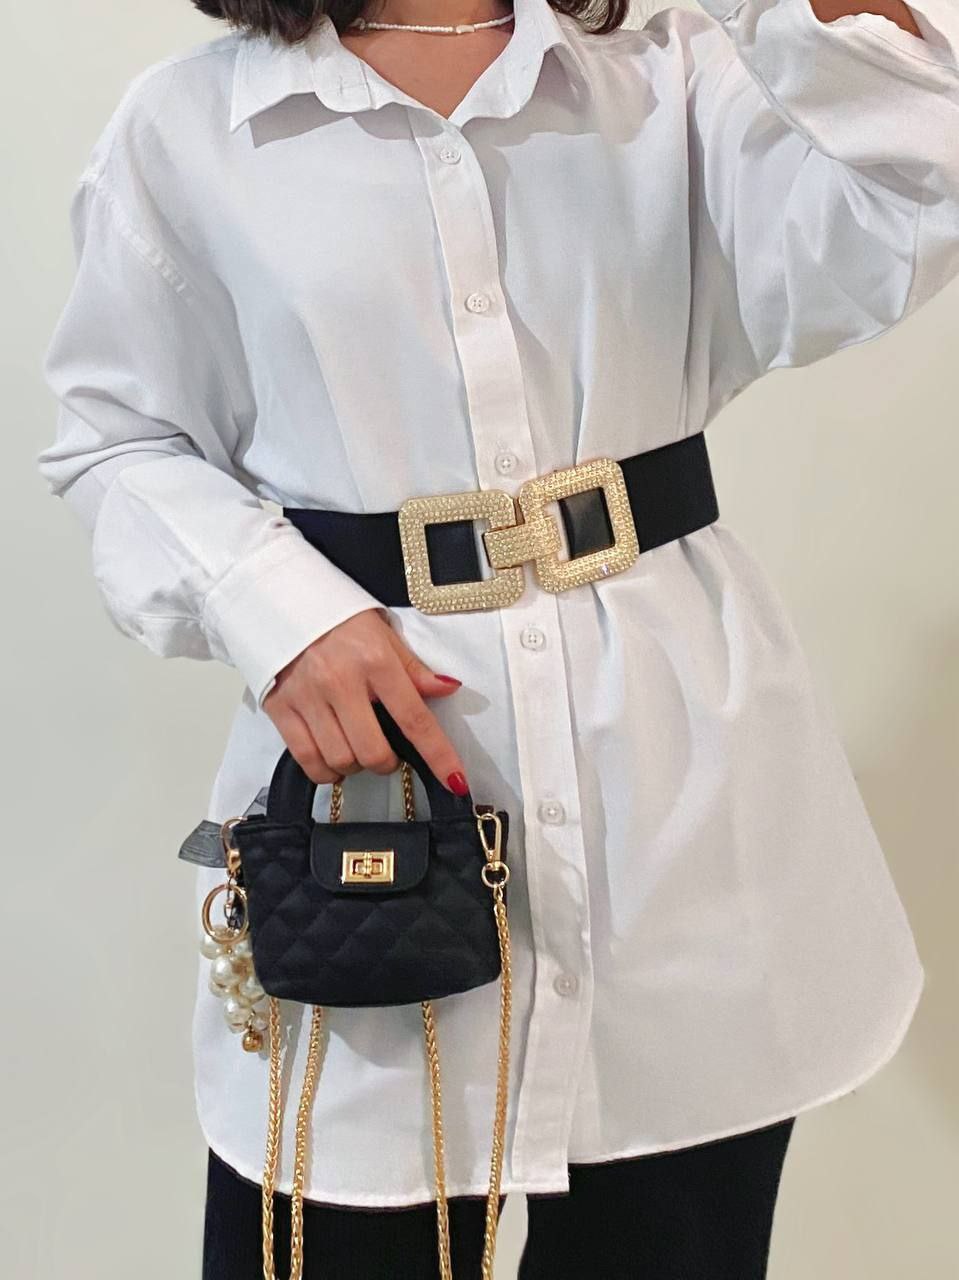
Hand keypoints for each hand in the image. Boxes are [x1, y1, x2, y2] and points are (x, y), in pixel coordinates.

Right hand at [263, 608, 468, 794]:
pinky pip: (307, 760)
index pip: (414, 718)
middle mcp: (341, 681)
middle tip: (387, 753)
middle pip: (374, 752)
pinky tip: (333, 761)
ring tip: (356, 749)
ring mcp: (308, 697)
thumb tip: (448, 688)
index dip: (438, 755)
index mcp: (375, 660)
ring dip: (356, 767)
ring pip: (340, 760)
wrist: (281, 600)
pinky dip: (325, 771)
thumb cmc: (338, 619)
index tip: (455, 780)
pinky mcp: (281, 708)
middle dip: (388, 763)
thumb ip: (414, 668)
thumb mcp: (383, 634)